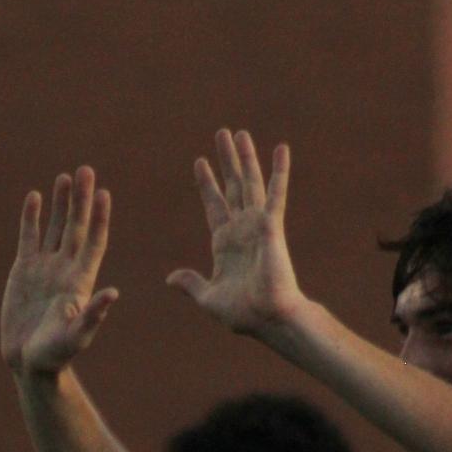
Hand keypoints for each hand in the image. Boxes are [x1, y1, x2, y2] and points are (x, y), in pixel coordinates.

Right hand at [1, 167, 118, 376]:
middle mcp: (66, 269)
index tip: (104, 194)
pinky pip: (30, 237)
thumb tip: (113, 294)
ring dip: (62, 203)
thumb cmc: (56, 355)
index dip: (99, 218)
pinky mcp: (24, 270)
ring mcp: (45, 268)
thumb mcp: (76, 336)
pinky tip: (36, 197)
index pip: (94, 243)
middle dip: (82, 200)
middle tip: (86, 170)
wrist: (29, 362)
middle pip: (77, 227)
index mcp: (81, 281)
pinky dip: (32, 217)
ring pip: (56, 227)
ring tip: (67, 177)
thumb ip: (93, 315)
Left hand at [167, 129, 301, 334]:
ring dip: (246, 157)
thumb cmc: (243, 313)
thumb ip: (191, 284)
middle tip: (221, 134)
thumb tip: (170, 278)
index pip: (214, 205)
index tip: (199, 162)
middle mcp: (242, 229)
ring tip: (240, 133)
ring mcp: (258, 225)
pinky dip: (280, 170)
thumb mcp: (208, 297)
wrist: (267, 318)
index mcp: (225, 243)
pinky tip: (281, 148)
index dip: (207, 183)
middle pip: (232, 186)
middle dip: (226, 160)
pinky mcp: (272, 225)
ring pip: (250, 183)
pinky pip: (276, 193)